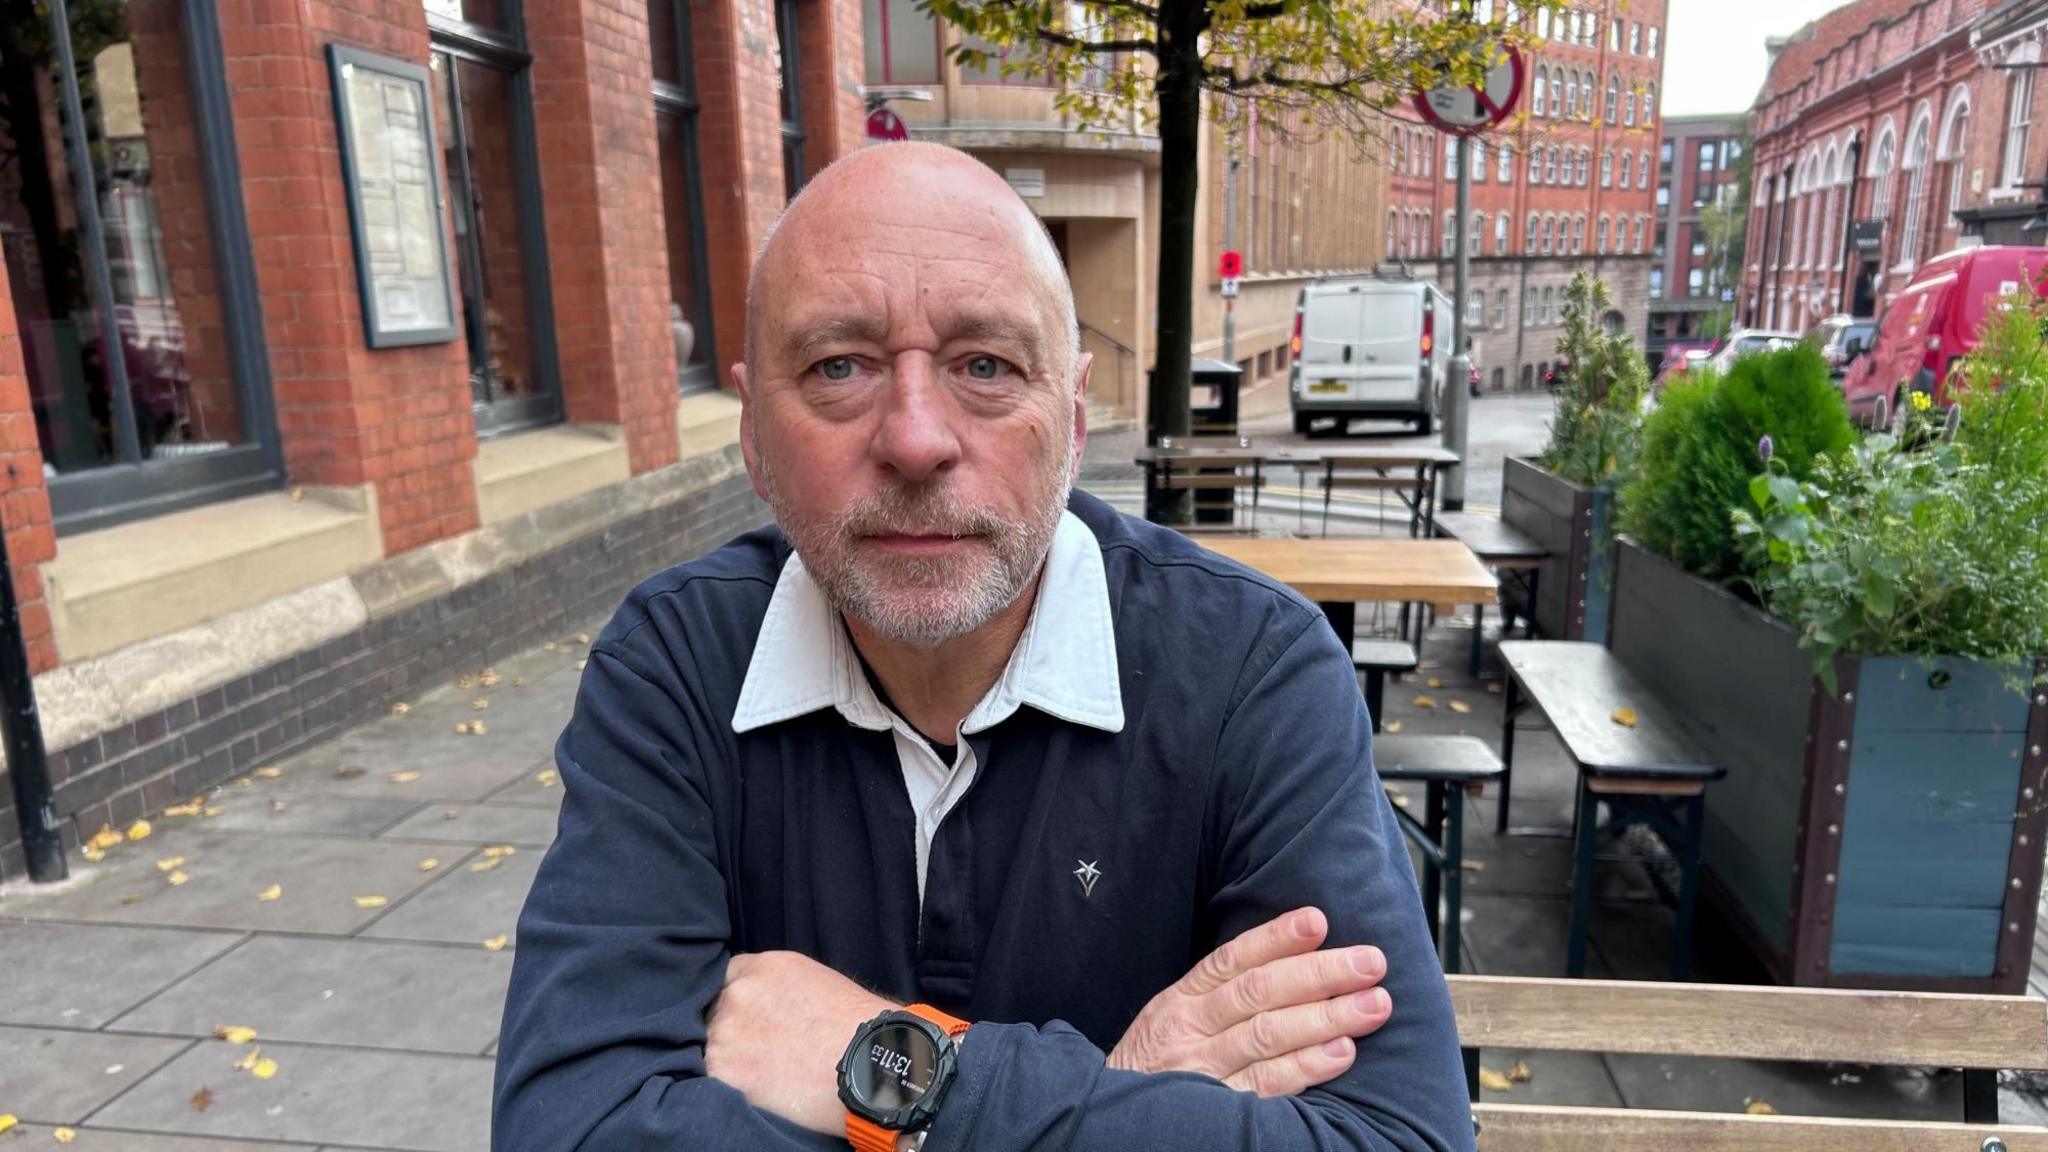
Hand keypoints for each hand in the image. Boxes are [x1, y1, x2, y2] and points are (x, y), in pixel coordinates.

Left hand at [707, 950, 893, 1134]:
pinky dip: (729, 1083)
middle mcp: (739, 993)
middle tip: (759, 1049)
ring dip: (729, 1058)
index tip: (749, 1018)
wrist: (864, 1062)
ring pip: (711, 1045)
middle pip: (715, 1010)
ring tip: (763, 1072)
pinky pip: (712, 1076)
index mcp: (764, 967)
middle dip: (732, 1028)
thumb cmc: (855, 1026)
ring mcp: (727, 1031)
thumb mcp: (817, 982)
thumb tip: (767, 1004)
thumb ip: (778, 986)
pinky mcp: (723, 1069)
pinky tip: (757, 1087)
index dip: (740, 1000)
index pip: (729, 978)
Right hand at [1106, 908, 1390, 1096]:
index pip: (1232, 960)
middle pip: (1260, 992)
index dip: (1277, 937)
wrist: (1112, 1125)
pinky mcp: (1218, 1109)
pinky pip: (1266, 1084)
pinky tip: (1342, 1053)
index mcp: (1180, 1002)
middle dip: (1321, 972)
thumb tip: (1288, 960)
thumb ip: (1217, 996)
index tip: (1319, 919)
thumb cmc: (1155, 1069)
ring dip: (1327, 1016)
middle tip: (1372, 962)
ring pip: (1269, 1034)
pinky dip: (1306, 1066)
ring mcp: (1203, 1070)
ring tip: (1374, 1004)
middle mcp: (1190, 1030)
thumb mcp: (1171, 1021)